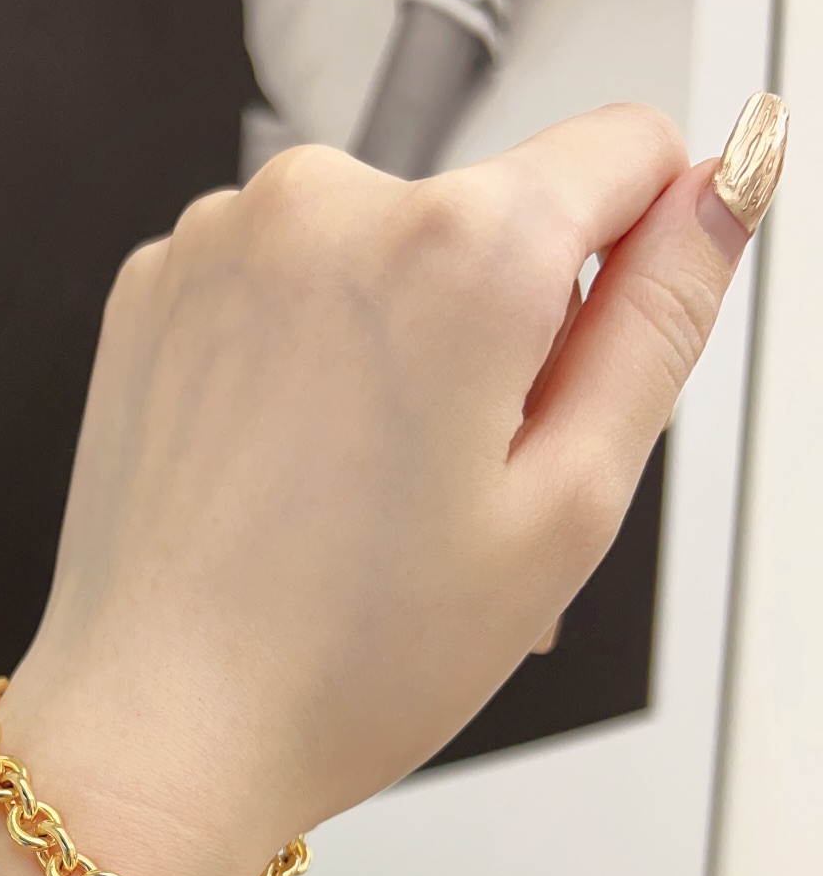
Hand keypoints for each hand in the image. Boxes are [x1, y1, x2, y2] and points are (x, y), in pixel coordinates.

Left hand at [3, 103, 762, 875]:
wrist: (161, 727)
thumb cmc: (343, 658)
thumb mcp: (568, 503)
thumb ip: (662, 319)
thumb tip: (720, 192)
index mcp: (459, 249)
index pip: (627, 148)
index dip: (643, 250)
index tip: (600, 345)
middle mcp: (328, 206)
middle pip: (492, 212)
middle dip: (502, 328)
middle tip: (454, 480)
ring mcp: (223, 240)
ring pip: (379, 250)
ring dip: (394, 341)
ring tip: (356, 493)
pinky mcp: (154, 285)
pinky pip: (277, 281)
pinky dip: (296, 353)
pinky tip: (283, 470)